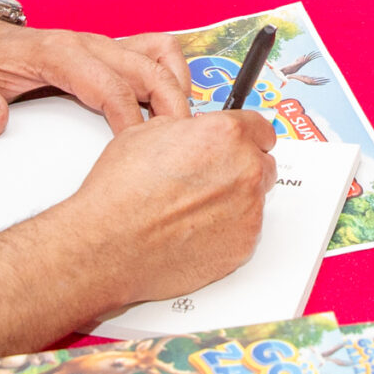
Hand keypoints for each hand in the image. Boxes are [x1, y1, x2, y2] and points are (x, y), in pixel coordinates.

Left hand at [0, 15, 193, 135]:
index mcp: (58, 53)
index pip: (107, 85)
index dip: (128, 118)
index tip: (137, 151)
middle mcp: (88, 43)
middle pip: (148, 69)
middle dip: (170, 107)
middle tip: (175, 149)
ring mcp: (104, 44)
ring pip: (161, 55)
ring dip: (178, 89)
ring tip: (178, 131)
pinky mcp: (112, 49)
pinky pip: (157, 50)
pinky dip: (173, 75)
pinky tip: (169, 108)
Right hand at [55, 109, 277, 306]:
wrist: (110, 244)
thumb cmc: (121, 192)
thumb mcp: (146, 133)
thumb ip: (185, 129)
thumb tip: (193, 133)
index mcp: (225, 134)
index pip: (260, 127)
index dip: (245, 137)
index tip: (240, 144)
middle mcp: (245, 169)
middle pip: (263, 163)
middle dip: (241, 169)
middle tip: (209, 180)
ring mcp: (249, 211)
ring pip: (254, 200)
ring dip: (234, 201)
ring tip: (192, 210)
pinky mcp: (244, 246)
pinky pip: (245, 232)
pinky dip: (227, 231)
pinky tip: (194, 231)